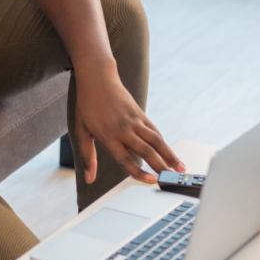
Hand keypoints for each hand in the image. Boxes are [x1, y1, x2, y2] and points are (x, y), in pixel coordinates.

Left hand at [74, 61, 184, 184]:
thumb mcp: (81, 132)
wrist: (98, 79)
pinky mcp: (141, 114)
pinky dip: (163, 143)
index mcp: (108, 136)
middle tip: (171, 179)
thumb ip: (87, 157)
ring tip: (179, 168)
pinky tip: (170, 153)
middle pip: (146, 151)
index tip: (151, 181)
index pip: (125, 159)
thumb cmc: (87, 106)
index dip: (139, 172)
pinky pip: (154, 131)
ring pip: (156, 140)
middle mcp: (123, 130)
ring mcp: (134, 121)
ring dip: (169, 155)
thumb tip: (89, 179)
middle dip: (160, 166)